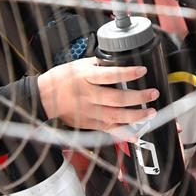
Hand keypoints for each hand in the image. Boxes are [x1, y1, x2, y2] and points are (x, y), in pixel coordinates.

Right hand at [37, 57, 159, 129]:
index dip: (127, 73)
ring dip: (135, 116)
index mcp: (85, 77)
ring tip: (151, 113)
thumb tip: (118, 61)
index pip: (109, 75)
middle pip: (116, 98)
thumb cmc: (60, 79)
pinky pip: (107, 130)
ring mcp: (88, 112)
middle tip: (153, 93)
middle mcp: (87, 95)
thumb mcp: (79, 65)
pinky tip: (135, 135)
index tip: (142, 70)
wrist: (42, 98)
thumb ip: (99, 64)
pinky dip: (122, 134)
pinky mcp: (87, 123)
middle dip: (138, 97)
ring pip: (114, 116)